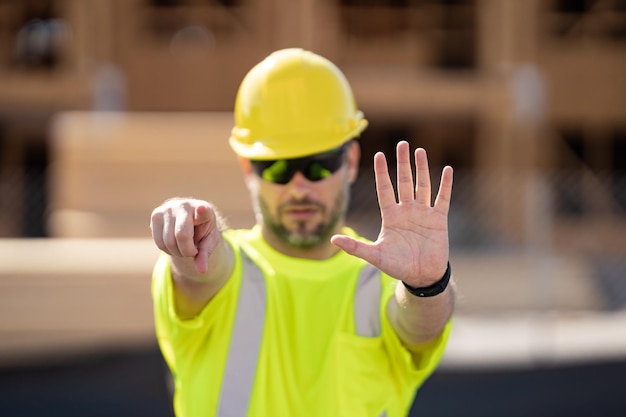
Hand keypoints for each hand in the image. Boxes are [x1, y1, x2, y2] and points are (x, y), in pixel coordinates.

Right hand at [150, 198, 218, 273]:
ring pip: (168, 242)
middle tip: (192, 251)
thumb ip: (205, 255)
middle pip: (182, 236)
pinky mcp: (156, 215)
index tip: (202, 209)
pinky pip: (159, 242)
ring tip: (184, 246)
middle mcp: (185, 205)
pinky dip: (167, 249)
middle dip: (187, 251)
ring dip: (176, 252)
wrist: (188, 220)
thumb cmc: (202, 231)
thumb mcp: (208, 243)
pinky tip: (173, 243)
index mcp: (204, 210)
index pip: (203, 211)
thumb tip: (202, 271)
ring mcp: (168, 208)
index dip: (202, 211)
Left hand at [331, 141, 452, 285]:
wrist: (421, 277)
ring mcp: (423, 213)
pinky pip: (442, 198)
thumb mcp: (374, 256)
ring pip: (422, 185)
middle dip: (403, 163)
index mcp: (390, 216)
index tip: (378, 155)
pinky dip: (444, 185)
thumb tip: (332, 239)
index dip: (382, 173)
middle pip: (404, 181)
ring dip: (421, 169)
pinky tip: (446, 170)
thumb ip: (355, 246)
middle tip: (402, 143)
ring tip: (419, 151)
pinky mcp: (438, 220)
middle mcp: (406, 211)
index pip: (384, 189)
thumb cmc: (397, 266)